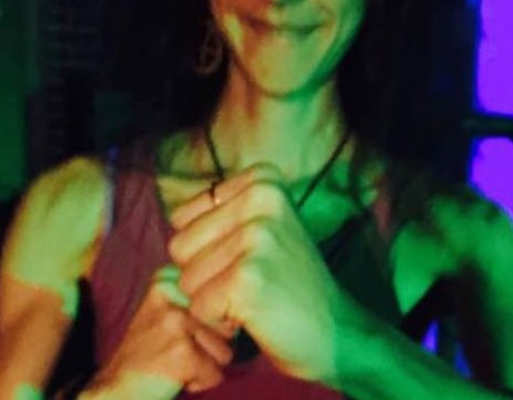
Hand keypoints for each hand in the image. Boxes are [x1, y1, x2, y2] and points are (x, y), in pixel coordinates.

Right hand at [87, 266, 233, 397]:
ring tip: (173, 363)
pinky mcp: (181, 351)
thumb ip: (203, 301)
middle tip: (176, 350)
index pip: (222, 298)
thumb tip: (241, 308)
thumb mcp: (169, 313)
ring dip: (206, 364)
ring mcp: (175, 320)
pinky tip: (171, 376)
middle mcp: (172, 293)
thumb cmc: (148, 355)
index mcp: (169, 278)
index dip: (211, 325)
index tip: (180, 334)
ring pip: (226, 349)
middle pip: (227, 323)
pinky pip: (216, 373)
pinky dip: (199, 382)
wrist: (114, 390)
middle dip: (211, 344)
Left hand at [168, 163, 348, 384]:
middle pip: (180, 246)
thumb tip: (174, 218)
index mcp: (262, 180)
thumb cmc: (289, 283)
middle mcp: (261, 199)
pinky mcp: (248, 279)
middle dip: (204, 275)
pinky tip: (254, 316)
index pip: (182, 217)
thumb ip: (220, 212)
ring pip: (186, 279)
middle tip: (249, 283)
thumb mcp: (263, 226)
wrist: (337, 333)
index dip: (205, 250)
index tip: (246, 259)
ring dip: (212, 300)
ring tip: (253, 298)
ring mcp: (256, 238)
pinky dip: (219, 322)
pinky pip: (198, 306)